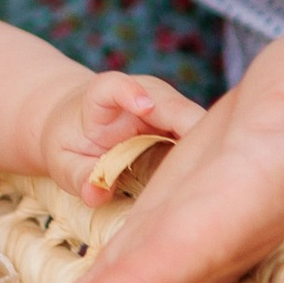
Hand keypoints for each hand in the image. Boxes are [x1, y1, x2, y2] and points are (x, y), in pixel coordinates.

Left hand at [34, 68, 205, 203]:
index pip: (114, 88)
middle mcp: (146, 94)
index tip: (145, 106)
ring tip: (219, 186)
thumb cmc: (72, 143)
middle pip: (176, 109)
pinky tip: (219, 184)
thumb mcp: (64, 162)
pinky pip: (206, 139)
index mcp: (104, 96)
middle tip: (207, 178)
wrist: (81, 123)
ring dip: (213, 152)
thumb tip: (97, 195)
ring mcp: (171, 107)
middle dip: (194, 136)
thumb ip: (78, 177)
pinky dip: (213, 158)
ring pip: (200, 125)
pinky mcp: (186, 123)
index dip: (130, 93)